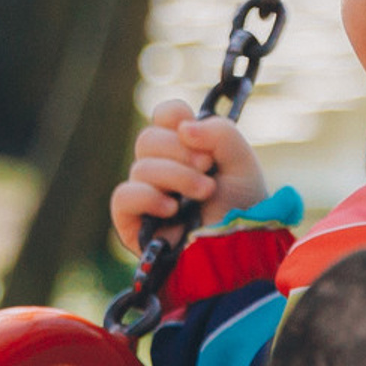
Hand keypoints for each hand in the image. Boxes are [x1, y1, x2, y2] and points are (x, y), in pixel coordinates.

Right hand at [110, 102, 267, 253]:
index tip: (197, 135)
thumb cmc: (241, 208)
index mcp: (185, 148)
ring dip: (177, 177)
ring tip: (204, 194)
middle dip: (181, 151)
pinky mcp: (131, 221)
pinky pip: (123, 196)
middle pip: (148, 138)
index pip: (164, 115)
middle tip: (208, 168)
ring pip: (140, 166)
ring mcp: (145, 193)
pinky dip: (148, 197)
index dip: (175, 116)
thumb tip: (183, 127)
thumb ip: (221, 133)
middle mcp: (161, 167)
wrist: (240, 250)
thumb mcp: (242, 163)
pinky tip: (172, 209)